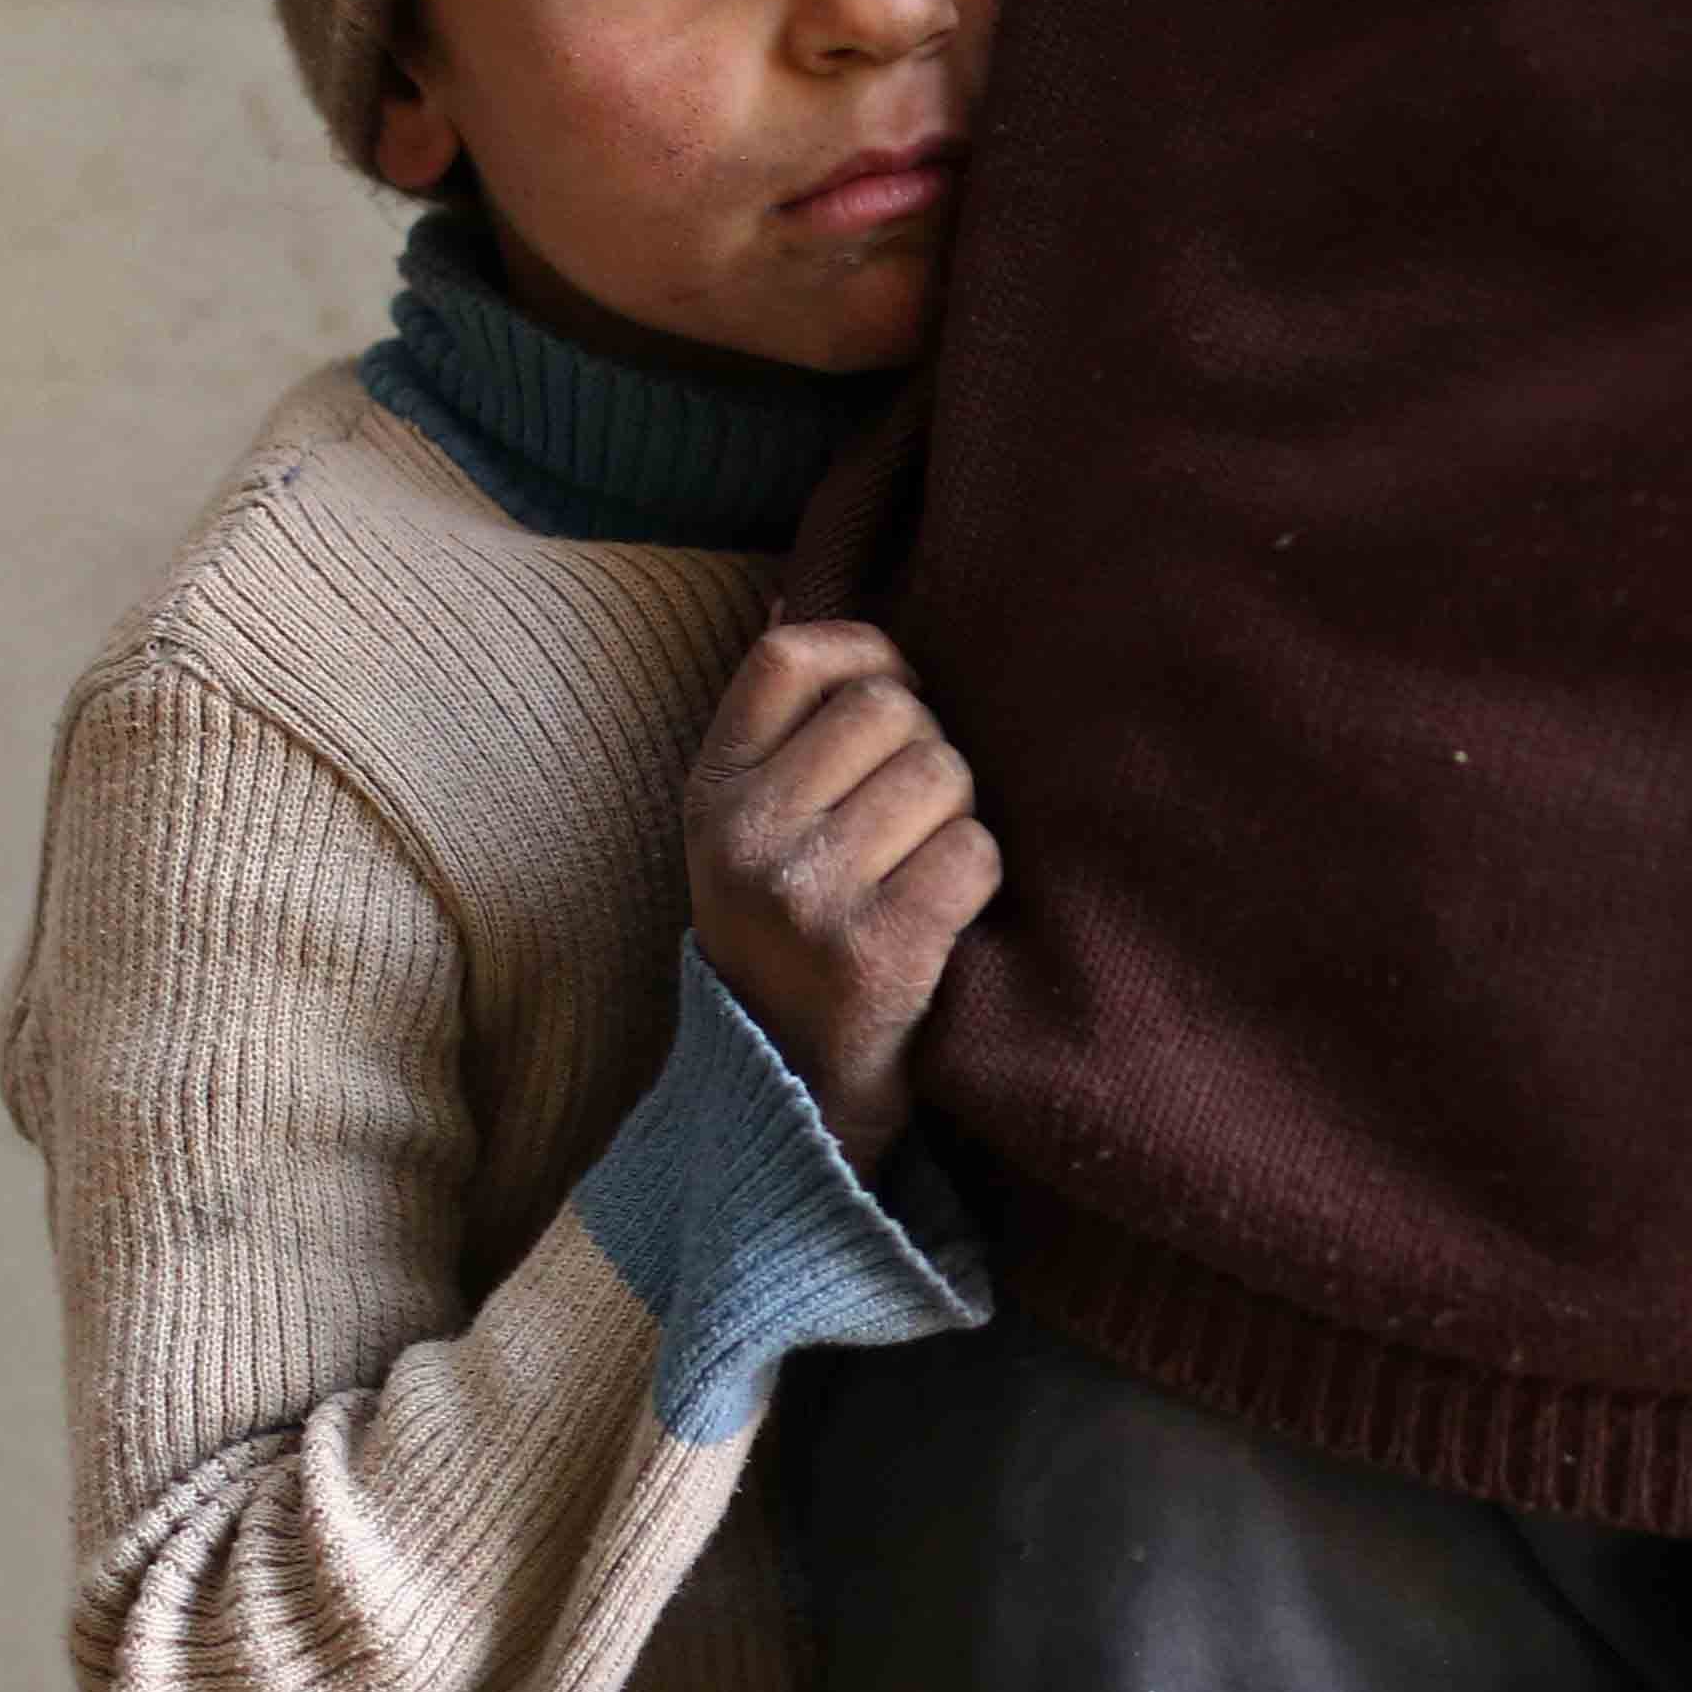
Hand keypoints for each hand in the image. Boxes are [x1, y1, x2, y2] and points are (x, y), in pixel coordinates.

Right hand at [685, 620, 1000, 1164]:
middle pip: (893, 710)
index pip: (791, 655)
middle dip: (930, 750)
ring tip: (923, 869)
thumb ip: (774, 728)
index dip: (869, 655)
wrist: (791, 1098)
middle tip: (913, 818)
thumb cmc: (791, 941)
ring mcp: (807, 895)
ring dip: (960, 817)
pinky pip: (974, 853)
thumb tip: (795, 594)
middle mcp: (746, 837)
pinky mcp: (876, 952)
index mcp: (711, 793)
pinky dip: (980, 879)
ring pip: (944, 775)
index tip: (896, 699)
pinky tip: (944, 917)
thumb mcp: (746, 831)